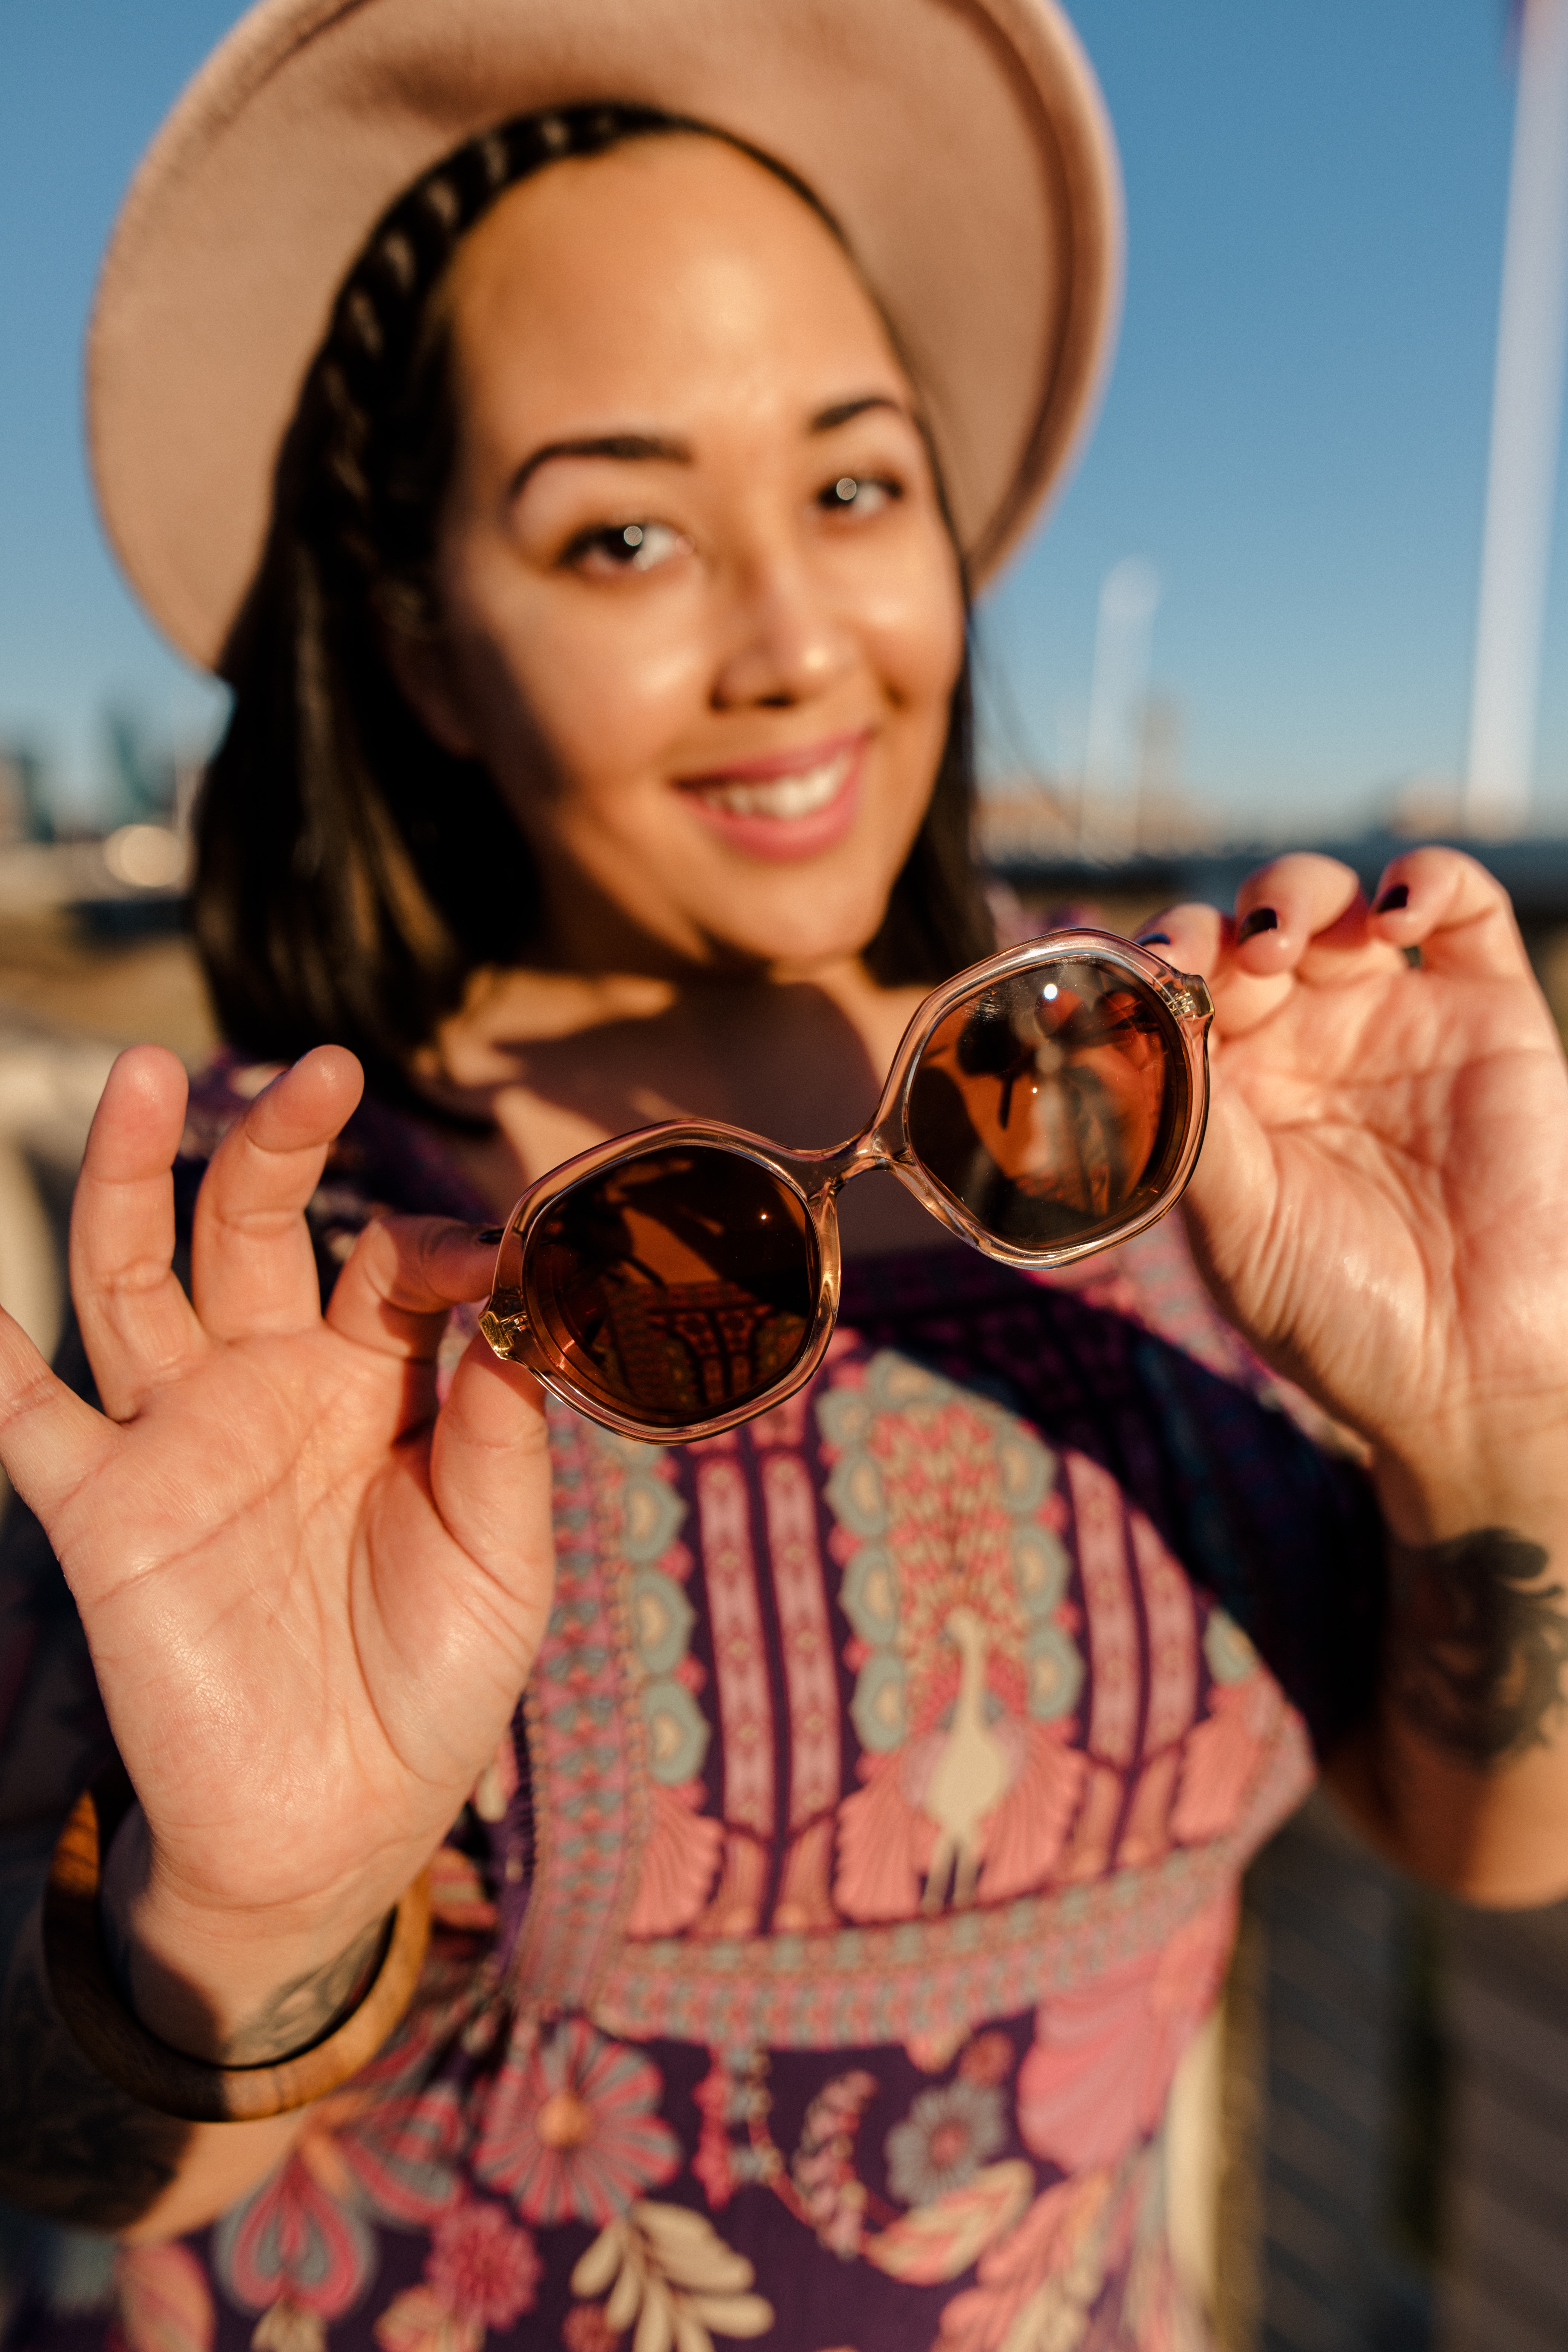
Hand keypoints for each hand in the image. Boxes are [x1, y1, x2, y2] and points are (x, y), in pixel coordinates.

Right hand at [0, 1045, 550, 2055]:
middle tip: (322, 1068)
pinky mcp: (106, 1513)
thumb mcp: (502, 1558)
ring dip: (138, 1179)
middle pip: (257, 1231)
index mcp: (375, 1390)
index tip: (492, 1257)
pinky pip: (30, 1420)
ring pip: (139, 1279)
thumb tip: (528, 1311)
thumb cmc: (432, 1684)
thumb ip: (505, 1435)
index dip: (440, 1245)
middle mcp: (270, 1390)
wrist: (339, 1825)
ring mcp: (179, 1441)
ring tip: (150, 1075)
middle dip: (279, 1144)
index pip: (392, 1267)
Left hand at [1156, 847, 1567, 1538]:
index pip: (1169, 992)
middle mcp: (1302, 1045)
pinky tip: (1394, 909)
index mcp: (1226, 1091)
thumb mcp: (1233, 1222)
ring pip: (1333, 903)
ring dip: (1295, 893)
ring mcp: (1392, 1018)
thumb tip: (1103, 1039)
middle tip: (1206, 954)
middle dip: (1214, 925)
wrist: (1470, 1375)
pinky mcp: (1486, 1008)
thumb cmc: (1337, 1315)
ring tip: (1281, 940)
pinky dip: (1426, 879)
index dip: (1145, 966)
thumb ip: (1180, 1123)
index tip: (1131, 973)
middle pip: (1238, 933)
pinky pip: (1460, 908)